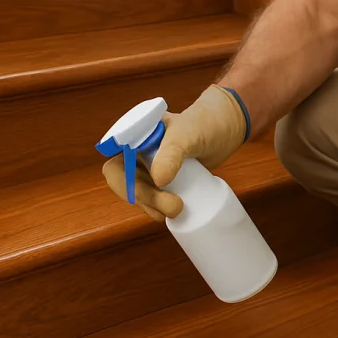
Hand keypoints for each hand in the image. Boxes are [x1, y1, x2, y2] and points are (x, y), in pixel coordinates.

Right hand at [102, 84, 247, 219]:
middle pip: (124, 184)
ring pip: (137, 195)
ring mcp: (147, 168)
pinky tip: (171, 213)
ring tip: (177, 208)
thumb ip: (172, 154)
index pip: (114, 164)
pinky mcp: (160, 181)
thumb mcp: (187, 136)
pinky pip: (151, 199)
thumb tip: (158, 181)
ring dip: (153, 207)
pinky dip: (159, 208)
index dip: (122, 182)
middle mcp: (134, 152)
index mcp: (132, 136)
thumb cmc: (204, 125)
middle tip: (173, 205)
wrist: (224, 130)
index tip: (151, 189)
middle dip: (145, 198)